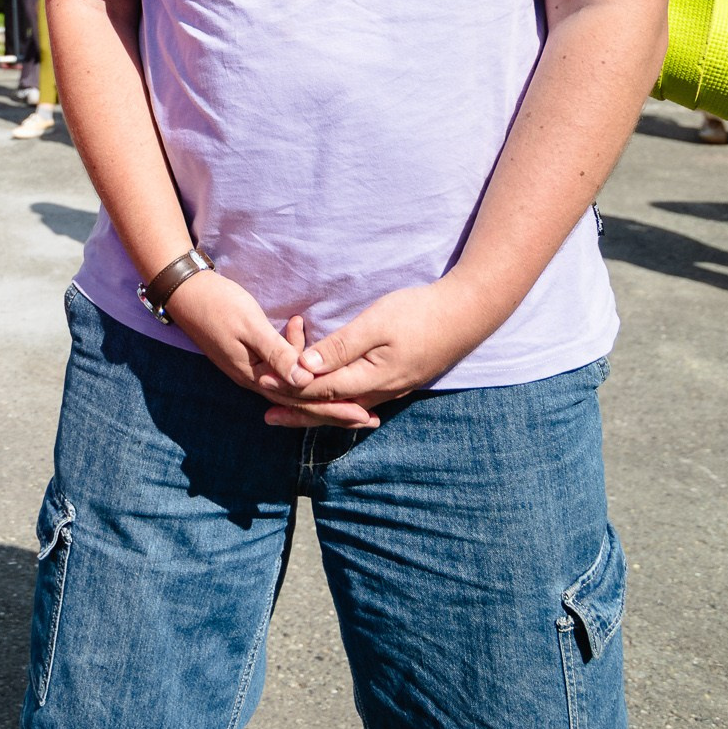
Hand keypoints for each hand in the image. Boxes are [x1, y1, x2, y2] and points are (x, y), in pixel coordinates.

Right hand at [164, 272, 375, 429]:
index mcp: (255, 375)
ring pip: (293, 387)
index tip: (363, 415)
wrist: (184, 292)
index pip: (302, 400)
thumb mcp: (250, 325)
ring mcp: (251, 369)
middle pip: (300, 401)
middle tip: (368, 417)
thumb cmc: (218, 303)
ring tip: (350, 391)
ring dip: (320, 388)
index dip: (334, 408)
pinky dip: (301, 365)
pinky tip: (311, 352)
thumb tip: (304, 381)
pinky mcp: (250, 357)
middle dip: (334, 408)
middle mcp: (254, 378)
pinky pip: (282, 372)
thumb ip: (277, 353)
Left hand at [273, 279, 502, 420]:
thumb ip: (340, 347)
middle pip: (331, 408)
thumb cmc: (418, 313)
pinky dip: (338, 403)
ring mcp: (391, 389)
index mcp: (370, 378)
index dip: (289, 389)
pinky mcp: (398, 381)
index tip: (262, 386)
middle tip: (266, 415)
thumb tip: (304, 368)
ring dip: (316, 409)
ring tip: (290, 412)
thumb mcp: (375, 324)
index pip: (320, 391)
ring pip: (345, 407)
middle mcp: (380, 392)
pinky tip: (331, 403)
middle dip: (298, 411)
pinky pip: (360, 400)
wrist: (466, 315)